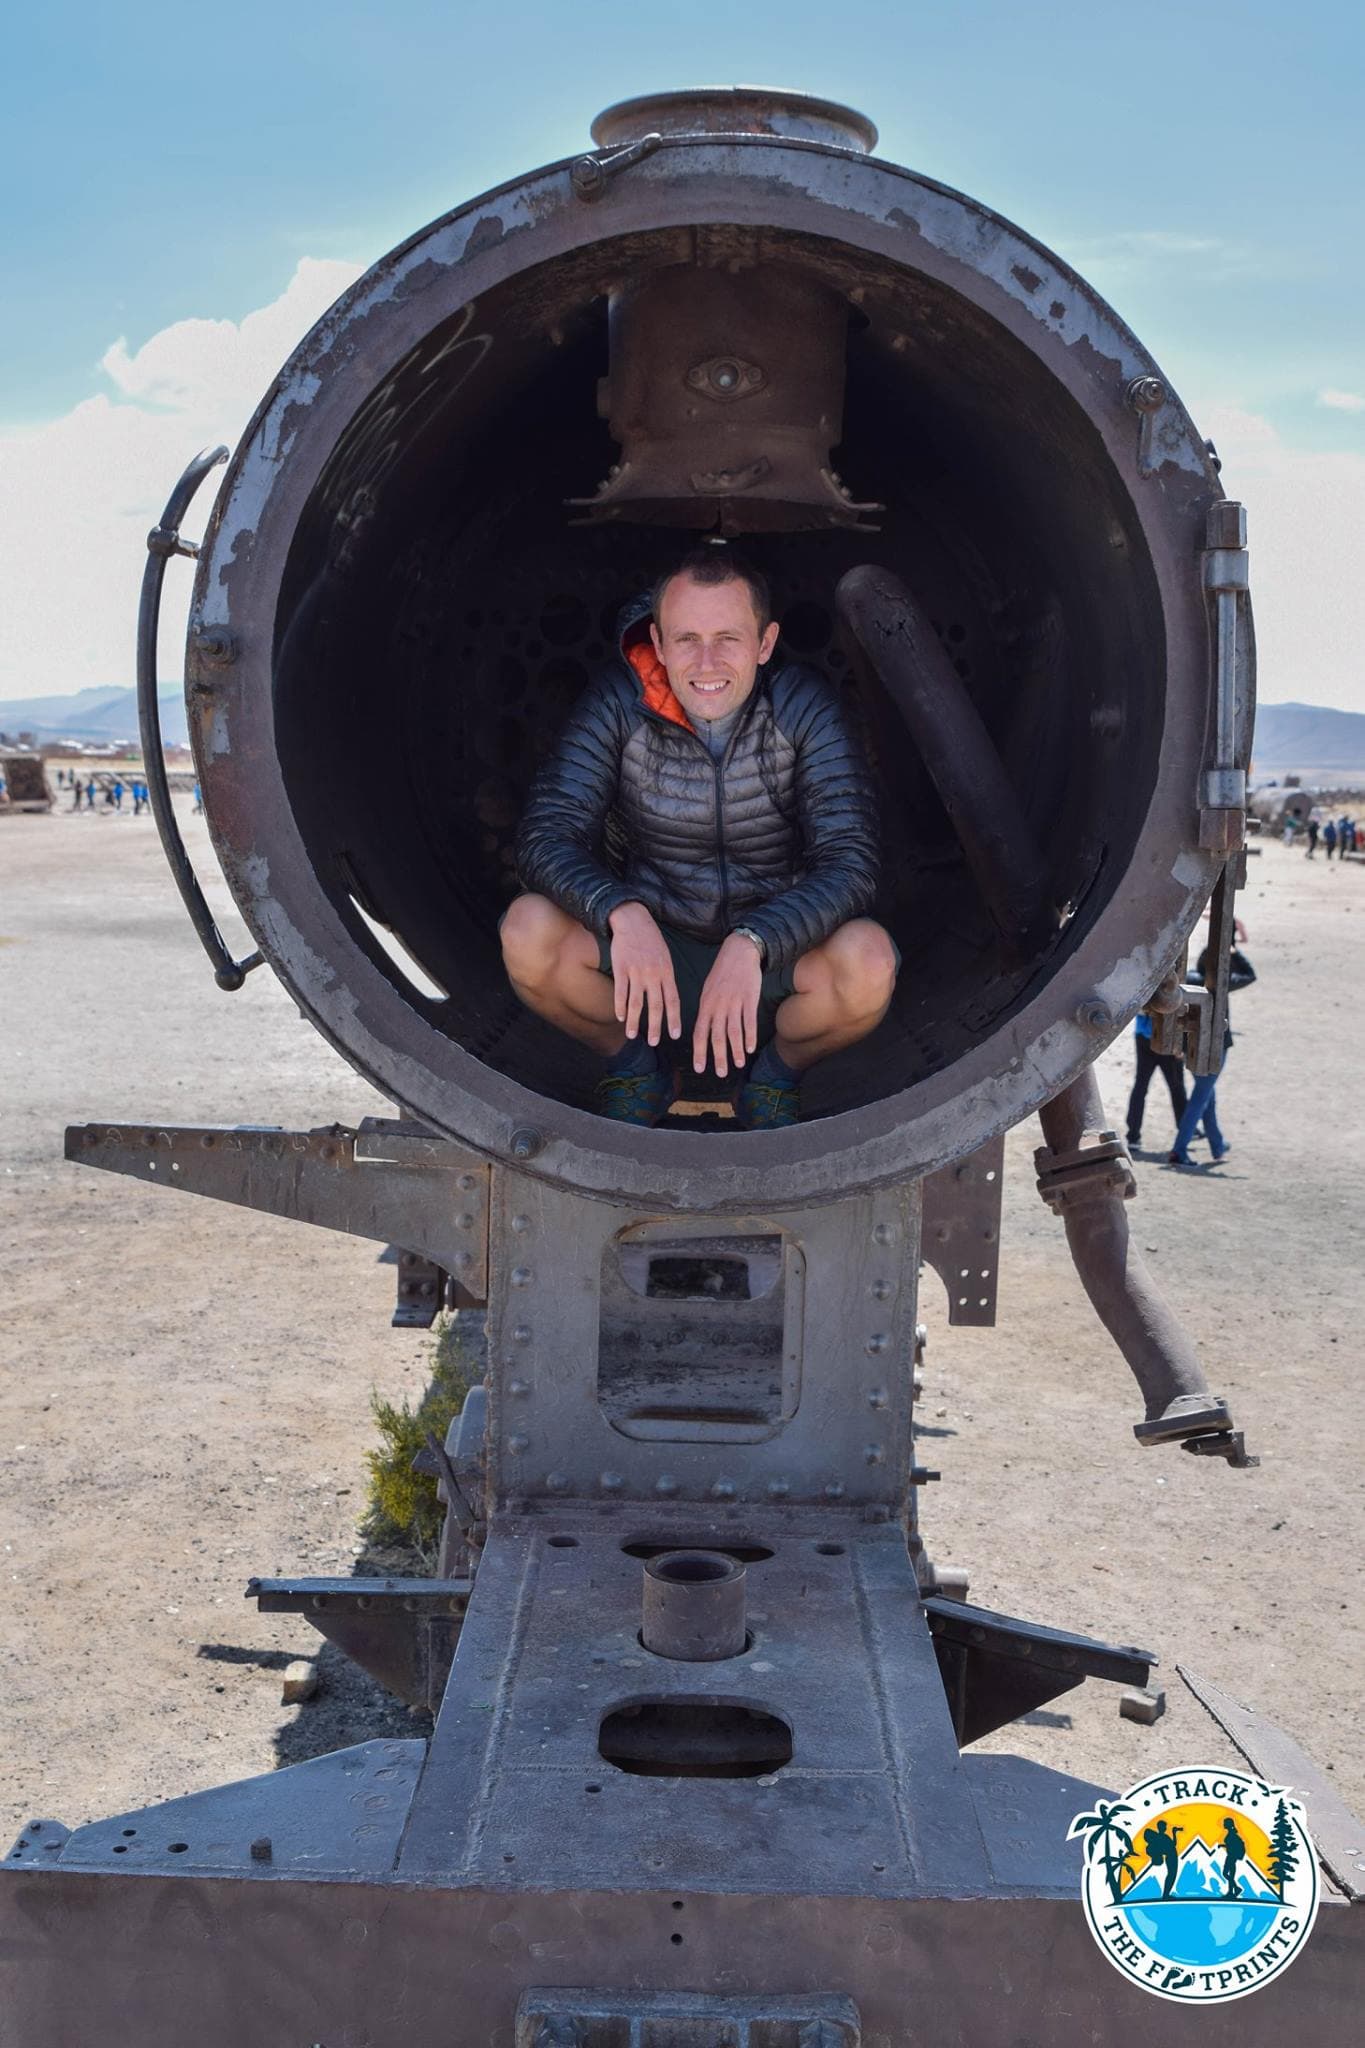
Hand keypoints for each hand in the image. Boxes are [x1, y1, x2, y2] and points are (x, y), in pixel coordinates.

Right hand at [607, 902, 680, 1046]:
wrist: (634, 921)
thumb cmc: (651, 941)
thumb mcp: (666, 958)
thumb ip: (666, 979)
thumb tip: (668, 1000)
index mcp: (667, 972)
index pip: (673, 1000)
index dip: (674, 1019)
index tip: (675, 1035)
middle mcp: (653, 975)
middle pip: (655, 1006)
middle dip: (655, 1027)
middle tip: (653, 1042)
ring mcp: (636, 972)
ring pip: (635, 1003)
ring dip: (633, 1021)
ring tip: (631, 1035)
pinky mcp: (621, 968)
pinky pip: (620, 992)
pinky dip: (619, 1006)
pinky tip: (619, 1017)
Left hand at [693, 932, 761, 1077]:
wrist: (738, 952)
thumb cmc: (722, 972)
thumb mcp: (708, 990)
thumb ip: (707, 1010)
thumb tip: (704, 1031)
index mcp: (705, 1005)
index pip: (699, 1033)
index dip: (699, 1052)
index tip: (700, 1068)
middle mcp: (718, 1006)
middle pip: (717, 1036)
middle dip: (718, 1057)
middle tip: (721, 1073)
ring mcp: (734, 1002)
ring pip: (734, 1031)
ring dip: (736, 1050)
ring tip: (738, 1064)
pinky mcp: (749, 999)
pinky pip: (749, 1021)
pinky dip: (749, 1036)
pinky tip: (750, 1048)